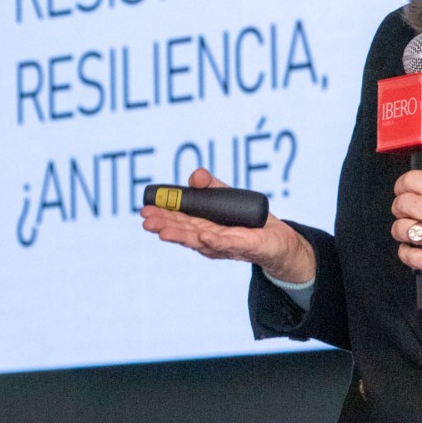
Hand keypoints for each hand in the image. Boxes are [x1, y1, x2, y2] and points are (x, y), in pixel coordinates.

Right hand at [140, 168, 313, 284]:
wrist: (276, 239)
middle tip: (146, 220)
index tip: (145, 209)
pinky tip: (203, 237)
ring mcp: (224, 245)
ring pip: (200, 240)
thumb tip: (196, 176)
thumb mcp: (226, 197)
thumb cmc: (246, 220)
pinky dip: (215, 241)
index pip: (178, 221)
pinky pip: (228, 244)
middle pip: (184, 232)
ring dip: (181, 236)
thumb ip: (210, 186)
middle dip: (164, 226)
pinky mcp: (245, 247)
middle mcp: (208, 239)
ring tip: (163, 232)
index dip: (162, 215)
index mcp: (201, 226)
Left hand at [390, 171, 421, 287]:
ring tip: (409, 231)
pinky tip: (412, 249)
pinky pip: (408, 256)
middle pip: (402, 203)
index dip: (402, 184)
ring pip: (400, 229)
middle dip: (400, 207)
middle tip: (405, 210)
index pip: (413, 180)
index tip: (402, 189)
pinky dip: (406, 253)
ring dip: (401, 230)